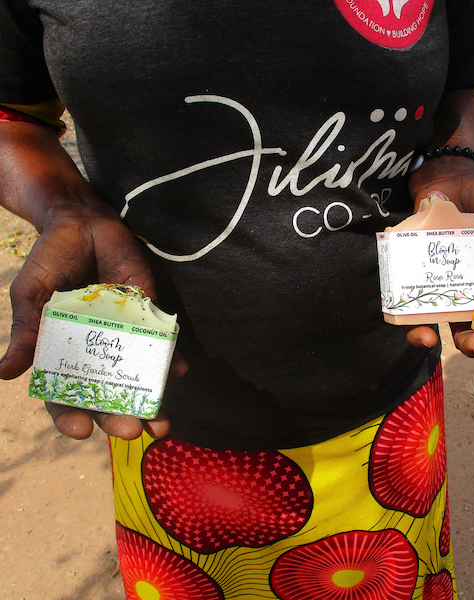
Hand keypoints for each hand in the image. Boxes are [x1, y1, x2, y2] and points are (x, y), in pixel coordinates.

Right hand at [0, 122, 184, 438]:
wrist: (82, 223)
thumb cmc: (51, 260)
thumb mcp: (32, 294)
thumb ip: (28, 331)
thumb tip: (5, 374)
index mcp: (63, 353)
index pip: (66, 394)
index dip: (72, 416)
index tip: (81, 431)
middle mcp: (97, 351)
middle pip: (108, 394)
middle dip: (118, 416)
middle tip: (130, 432)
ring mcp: (125, 335)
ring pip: (138, 377)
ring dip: (151, 400)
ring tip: (161, 424)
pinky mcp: (148, 315)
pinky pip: (162, 342)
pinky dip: (172, 358)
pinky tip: (180, 371)